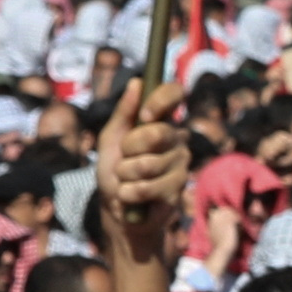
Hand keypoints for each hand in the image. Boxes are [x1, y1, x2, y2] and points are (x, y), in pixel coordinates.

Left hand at [99, 75, 185, 272]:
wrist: (117, 209)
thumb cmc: (114, 171)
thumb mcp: (111, 138)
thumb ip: (123, 112)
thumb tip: (136, 82)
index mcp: (161, 120)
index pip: (175, 94)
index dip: (161, 100)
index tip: (146, 114)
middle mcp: (176, 138)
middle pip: (157, 133)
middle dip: (129, 148)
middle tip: (124, 159)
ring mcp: (180, 164)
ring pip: (148, 164)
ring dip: (125, 175)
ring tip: (126, 181)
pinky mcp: (178, 189)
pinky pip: (148, 187)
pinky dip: (130, 193)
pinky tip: (132, 196)